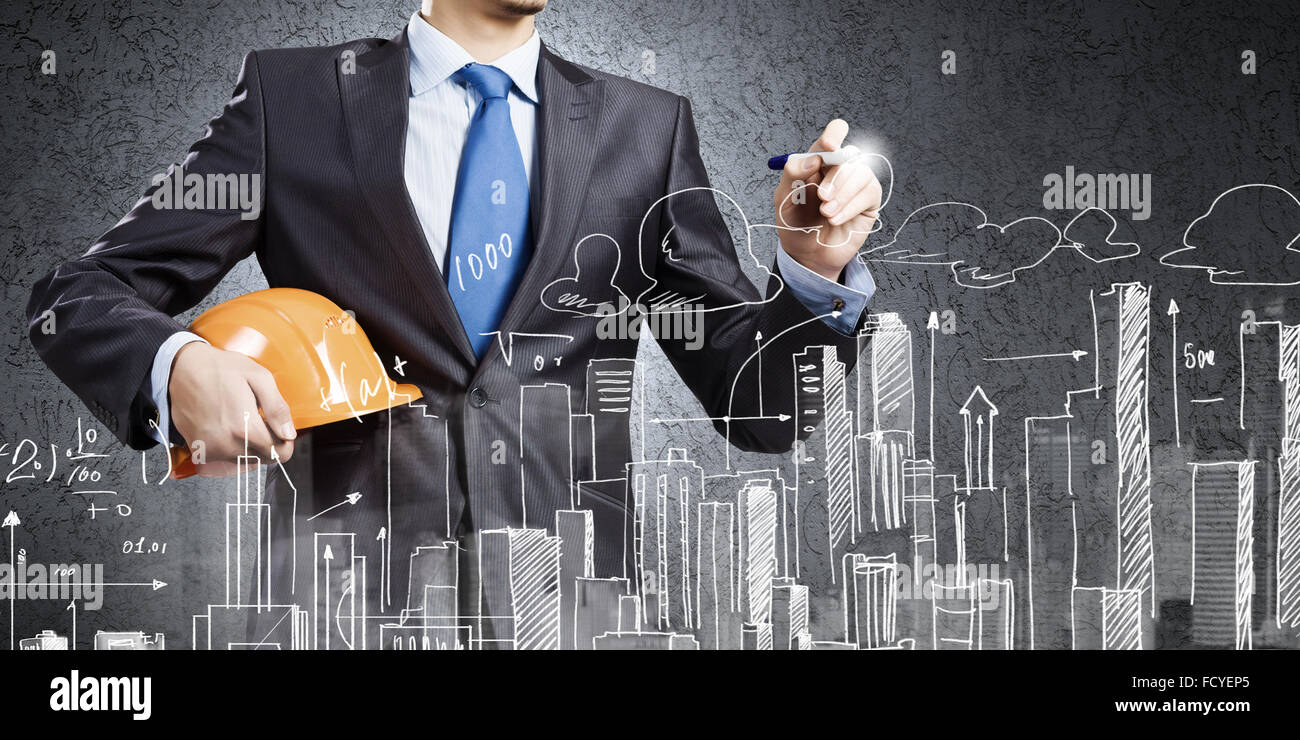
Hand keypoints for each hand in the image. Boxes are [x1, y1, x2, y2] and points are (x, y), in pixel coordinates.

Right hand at [168, 341, 295, 476]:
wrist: (180, 368)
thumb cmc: (219, 368)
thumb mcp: (258, 377)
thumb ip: (277, 408)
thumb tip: (288, 433)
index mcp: (245, 428)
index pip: (278, 454)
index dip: (285, 442)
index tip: (280, 430)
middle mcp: (226, 445)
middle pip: (262, 458)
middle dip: (267, 442)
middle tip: (258, 419)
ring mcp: (210, 450)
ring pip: (244, 460)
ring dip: (248, 445)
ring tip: (240, 420)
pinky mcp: (199, 451)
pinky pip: (225, 459)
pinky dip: (231, 447)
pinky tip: (226, 426)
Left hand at [773, 119, 881, 280]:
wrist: (807, 255)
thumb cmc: (795, 223)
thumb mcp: (784, 197)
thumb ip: (793, 173)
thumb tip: (814, 159)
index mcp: (819, 162)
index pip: (833, 135)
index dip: (834, 134)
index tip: (828, 145)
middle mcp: (840, 169)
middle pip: (848, 155)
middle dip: (834, 177)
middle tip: (822, 197)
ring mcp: (856, 184)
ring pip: (860, 173)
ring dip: (842, 194)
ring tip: (826, 213)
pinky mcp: (869, 201)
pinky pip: (869, 192)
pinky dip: (850, 207)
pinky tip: (836, 219)